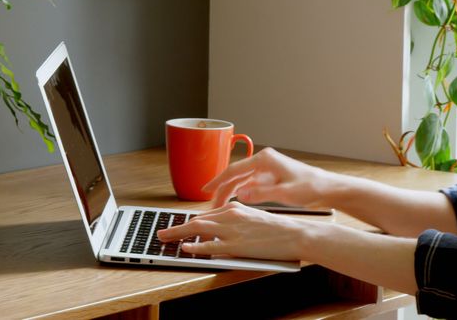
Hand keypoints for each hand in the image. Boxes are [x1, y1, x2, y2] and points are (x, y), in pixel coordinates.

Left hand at [156, 202, 313, 261]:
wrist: (294, 234)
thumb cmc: (278, 229)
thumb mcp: (254, 218)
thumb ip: (236, 221)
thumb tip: (220, 228)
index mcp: (235, 208)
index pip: (205, 215)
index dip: (189, 222)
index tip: (179, 226)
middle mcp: (230, 216)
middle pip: (196, 221)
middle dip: (176, 227)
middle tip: (162, 232)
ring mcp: (232, 231)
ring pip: (198, 230)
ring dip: (178, 234)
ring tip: (164, 238)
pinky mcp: (236, 245)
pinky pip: (210, 246)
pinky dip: (195, 247)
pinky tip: (185, 248)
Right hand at [204, 147, 337, 208]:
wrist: (328, 188)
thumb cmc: (311, 187)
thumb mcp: (285, 193)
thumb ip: (262, 194)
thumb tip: (240, 195)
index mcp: (265, 160)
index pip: (235, 170)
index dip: (218, 181)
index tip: (206, 189)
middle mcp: (264, 161)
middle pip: (236, 175)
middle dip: (222, 189)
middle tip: (211, 204)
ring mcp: (267, 169)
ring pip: (242, 181)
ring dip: (230, 192)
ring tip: (219, 206)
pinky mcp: (271, 177)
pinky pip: (250, 184)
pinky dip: (241, 193)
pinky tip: (235, 202)